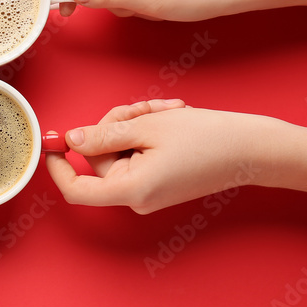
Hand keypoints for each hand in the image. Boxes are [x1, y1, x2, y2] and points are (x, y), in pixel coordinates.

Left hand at [45, 100, 273, 213]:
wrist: (254, 149)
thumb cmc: (207, 137)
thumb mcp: (147, 126)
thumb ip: (103, 136)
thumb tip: (71, 141)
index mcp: (131, 190)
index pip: (76, 189)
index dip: (58, 167)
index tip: (52, 144)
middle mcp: (138, 199)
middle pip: (100, 160)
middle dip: (115, 125)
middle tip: (142, 107)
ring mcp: (150, 193)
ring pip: (120, 151)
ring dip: (135, 123)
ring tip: (164, 110)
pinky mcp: (160, 183)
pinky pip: (138, 155)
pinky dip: (147, 133)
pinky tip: (169, 118)